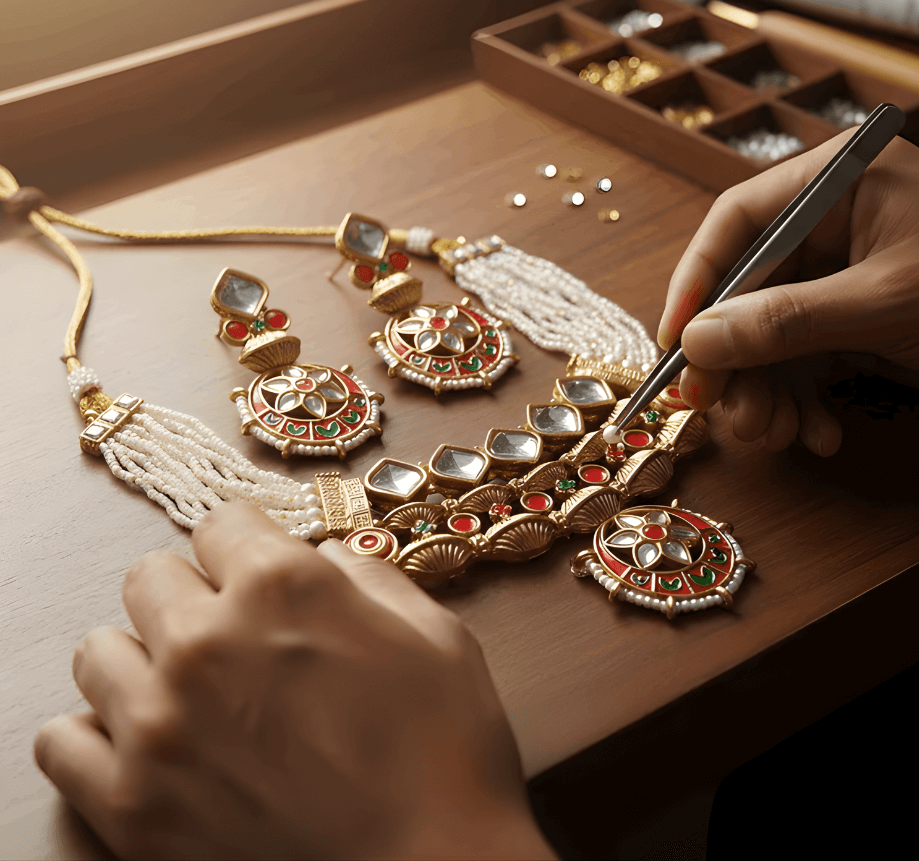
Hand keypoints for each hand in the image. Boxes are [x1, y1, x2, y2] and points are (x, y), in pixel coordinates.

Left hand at [35, 503, 554, 859]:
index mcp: (282, 587)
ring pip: (99, 650)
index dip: (248, 546)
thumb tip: (320, 560)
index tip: (257, 570)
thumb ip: (364, 576)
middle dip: (194, 595)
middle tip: (234, 636)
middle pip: (151, 576)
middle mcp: (206, 641)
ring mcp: (158, 725)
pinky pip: (61, 741)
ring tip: (190, 692)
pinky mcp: (130, 806)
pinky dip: (98, 733)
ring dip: (143, 659)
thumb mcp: (434, 634)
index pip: (220, 522)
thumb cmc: (445, 756)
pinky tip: (150, 742)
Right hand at [657, 133, 918, 455]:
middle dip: (731, 356)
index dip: (697, 282)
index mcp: (838, 185)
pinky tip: (820, 433)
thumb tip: (699, 339)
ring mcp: (840, 280)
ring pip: (766, 335)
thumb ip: (789, 320)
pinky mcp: (854, 325)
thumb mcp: (891, 302)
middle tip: (720, 409)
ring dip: (763, 390)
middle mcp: (831, 228)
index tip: (676, 343)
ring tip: (775, 433)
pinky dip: (800, 402)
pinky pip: (801, 364)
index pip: (738, 221)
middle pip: (744, 288)